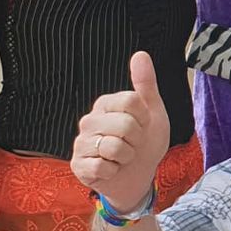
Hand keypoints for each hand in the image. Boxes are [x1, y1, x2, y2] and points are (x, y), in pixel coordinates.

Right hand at [70, 52, 169, 212]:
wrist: (139, 176)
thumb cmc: (145, 143)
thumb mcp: (153, 112)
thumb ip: (146, 84)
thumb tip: (140, 54)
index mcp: (106, 103)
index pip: (131, 101)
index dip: (144, 119)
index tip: (143, 126)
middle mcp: (89, 120)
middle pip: (125, 124)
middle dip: (137, 140)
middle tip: (133, 145)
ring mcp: (81, 143)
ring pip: (114, 147)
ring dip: (126, 157)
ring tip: (122, 157)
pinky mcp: (77, 165)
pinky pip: (101, 167)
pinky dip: (113, 172)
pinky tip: (110, 170)